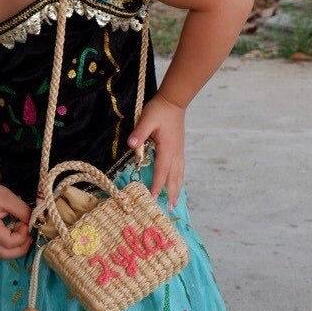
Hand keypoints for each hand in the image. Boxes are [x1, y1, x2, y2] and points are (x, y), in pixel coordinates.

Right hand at [0, 176, 31, 259]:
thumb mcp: (9, 198)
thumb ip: (23, 211)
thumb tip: (32, 222)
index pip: (9, 243)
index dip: (22, 236)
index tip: (25, 223)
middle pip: (5, 255)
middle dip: (21, 249)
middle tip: (29, 236)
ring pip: (2, 255)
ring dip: (15, 249)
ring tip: (23, 235)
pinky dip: (10, 247)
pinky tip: (15, 235)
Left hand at [128, 92, 185, 207]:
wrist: (174, 101)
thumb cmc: (159, 110)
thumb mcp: (147, 119)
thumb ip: (139, 133)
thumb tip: (131, 144)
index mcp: (167, 150)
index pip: (161, 172)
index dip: (156, 186)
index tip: (152, 198)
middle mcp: (175, 154)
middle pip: (174, 178)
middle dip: (171, 193)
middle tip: (170, 209)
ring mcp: (178, 152)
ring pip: (179, 174)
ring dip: (176, 188)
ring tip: (175, 202)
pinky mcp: (178, 148)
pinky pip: (180, 168)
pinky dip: (178, 179)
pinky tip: (177, 183)